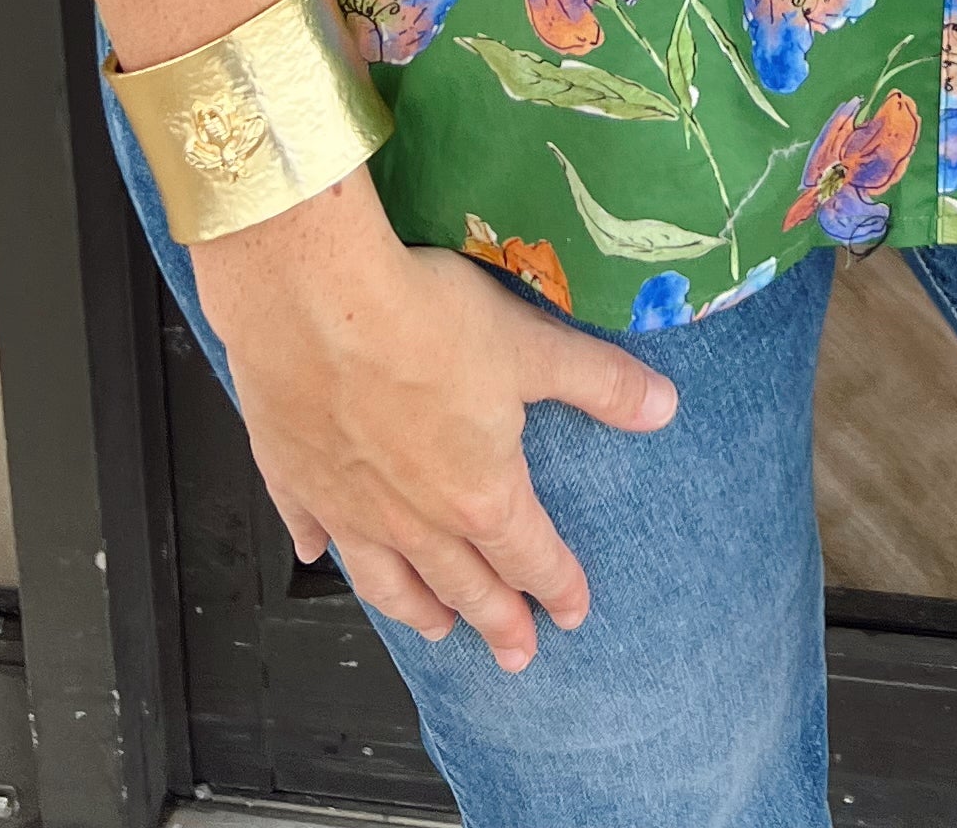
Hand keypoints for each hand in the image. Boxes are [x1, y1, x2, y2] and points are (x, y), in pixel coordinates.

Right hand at [192, 171, 675, 667]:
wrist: (314, 299)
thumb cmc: (426, 321)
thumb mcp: (533, 345)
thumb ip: (600, 383)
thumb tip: (663, 407)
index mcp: (478, 494)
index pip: (530, 555)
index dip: (558, 586)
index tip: (573, 614)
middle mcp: (413, 519)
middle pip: (463, 584)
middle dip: (496, 622)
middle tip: (515, 656)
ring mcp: (348, 505)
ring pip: (386, 576)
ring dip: (415, 608)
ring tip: (434, 631)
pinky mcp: (292, 474)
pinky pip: (308, 524)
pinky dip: (317, 547)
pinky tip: (317, 554)